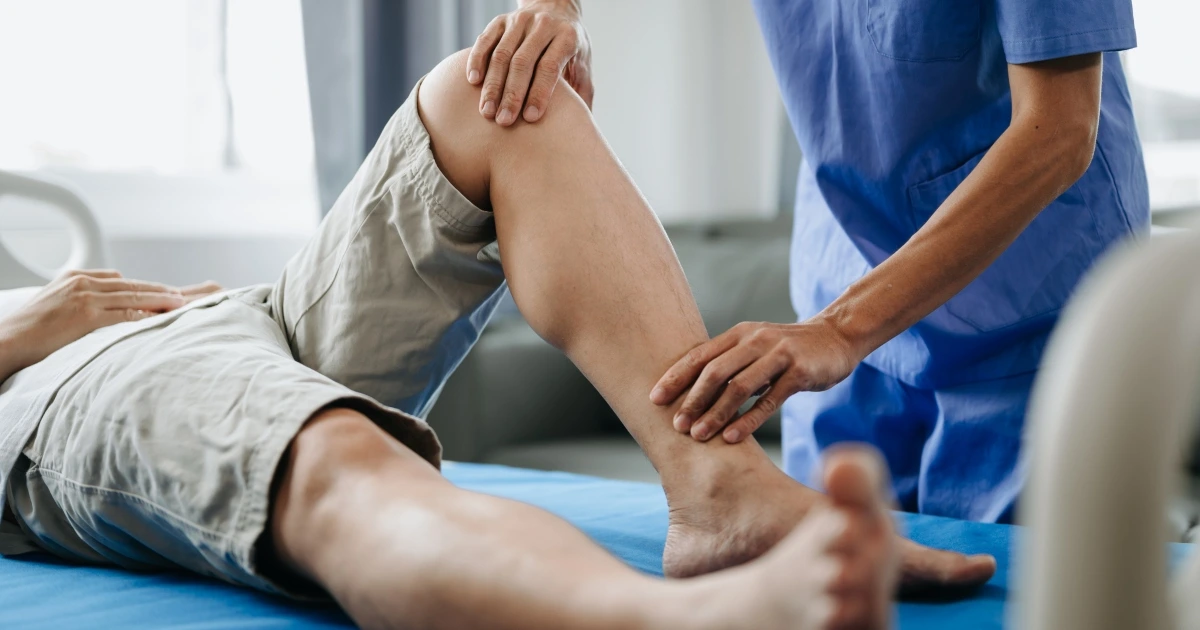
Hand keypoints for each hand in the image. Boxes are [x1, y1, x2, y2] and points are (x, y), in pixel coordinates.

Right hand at [0, 270, 220, 378]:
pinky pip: (125, 314)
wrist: (7, 340)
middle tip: (181, 296)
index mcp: (75, 277)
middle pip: (131, 285)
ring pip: (133, 297)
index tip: (162, 292)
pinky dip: (145, 316)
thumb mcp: (54, 303)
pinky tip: (161, 319)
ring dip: (159, 300)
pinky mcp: (87, 315)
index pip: (119, 279)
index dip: (143, 287)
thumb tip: (104, 306)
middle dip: (158, 290)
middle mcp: (83, 283)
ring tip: (180, 304)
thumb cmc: (29, 329)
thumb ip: (79, 299)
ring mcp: (86, 298)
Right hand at [466, 0, 591, 124]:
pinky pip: (485, 40)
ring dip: (493, 85)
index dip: (539, 93)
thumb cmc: (570, 46)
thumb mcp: (583, 65)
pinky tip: (473, 82)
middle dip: (512, 94)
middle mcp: (543, 25)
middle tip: (503, 121)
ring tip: (487, 111)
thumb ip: (582, 93)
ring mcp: (520, 21)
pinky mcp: (501, 20)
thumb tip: (580, 129)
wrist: (556, 8)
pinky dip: (477, 60)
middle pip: (522, 62)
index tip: (530, 118)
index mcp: (567, 37)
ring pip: (502, 54)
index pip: (549, 67)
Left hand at [650, 319, 861, 443]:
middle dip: (692, 400)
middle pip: (715, 371)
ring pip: (739, 386)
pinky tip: (732, 438)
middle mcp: (755, 340)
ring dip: (716, 413)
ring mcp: (779, 355)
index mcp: (739, 334)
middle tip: (676, 425)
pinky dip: (748, 420)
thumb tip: (692, 391)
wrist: (836, 337)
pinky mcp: (800, 372)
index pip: (699, 355)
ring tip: (698, 435)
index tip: (654, 399)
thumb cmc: (788, 349)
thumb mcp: (755, 348)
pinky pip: (769, 400)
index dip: (675, 377)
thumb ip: (729, 363)